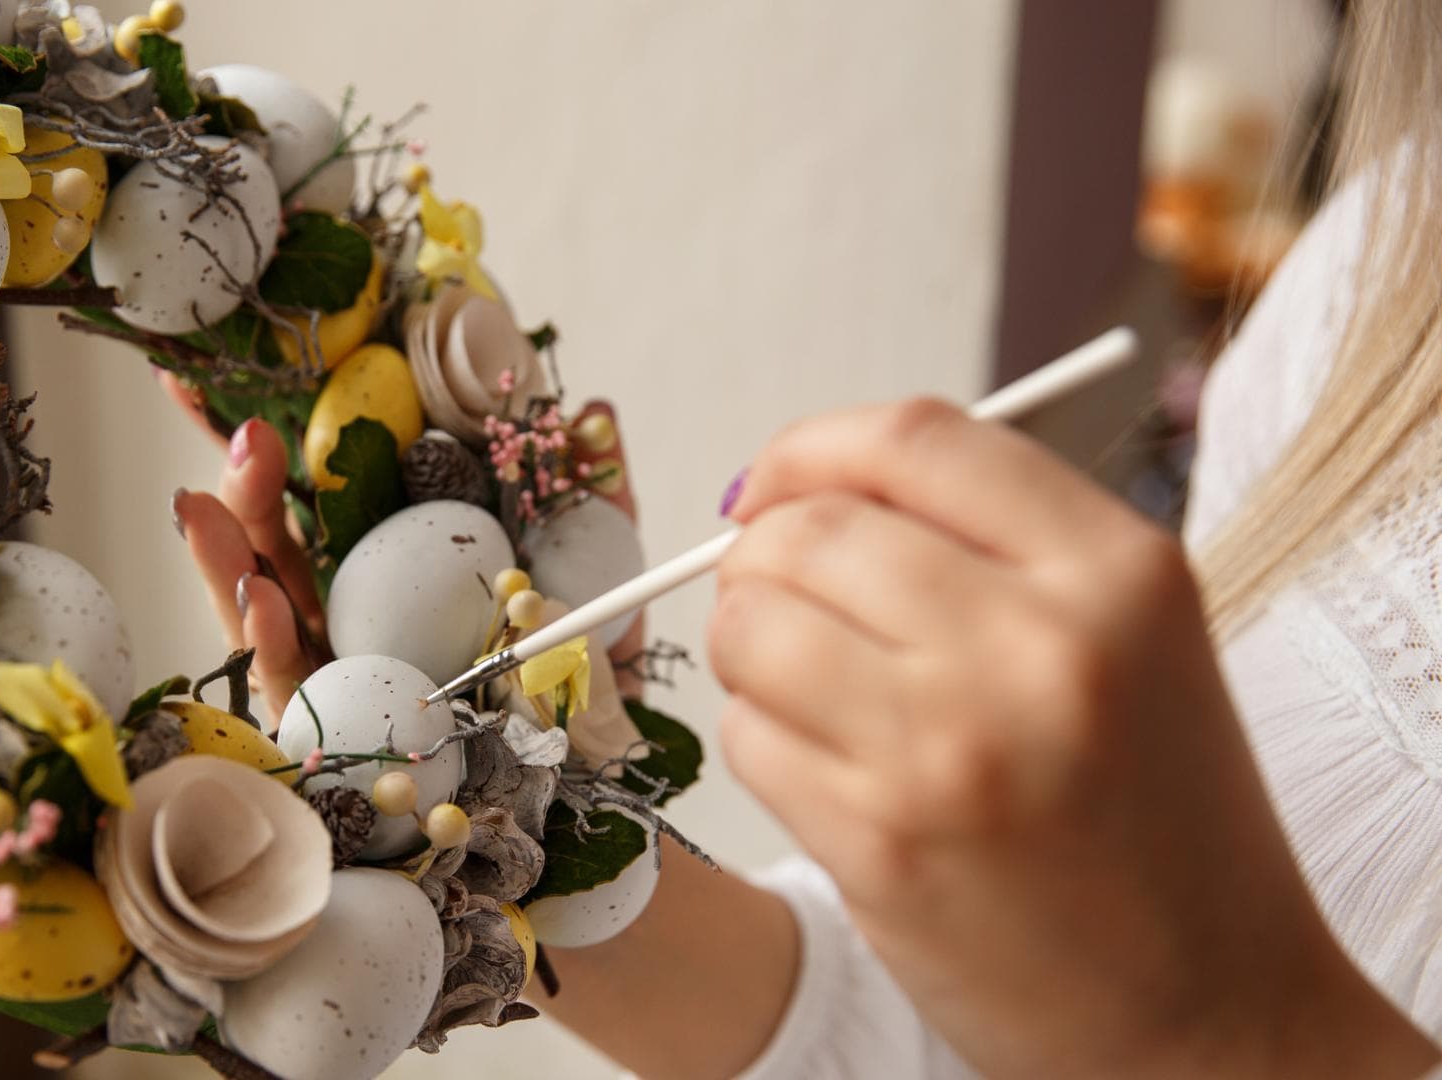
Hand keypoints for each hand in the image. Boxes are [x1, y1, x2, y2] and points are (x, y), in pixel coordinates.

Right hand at [165, 380, 649, 721]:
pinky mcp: (325, 737)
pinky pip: (290, 685)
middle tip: (242, 431)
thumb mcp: (596, 573)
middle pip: (273, 548)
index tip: (209, 385)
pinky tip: (261, 598)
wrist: (588, 787)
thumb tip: (598, 411)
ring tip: (200, 504)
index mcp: (384, 574)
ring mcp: (328, 675)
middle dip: (246, 488)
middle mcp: (341, 619)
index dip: (268, 446)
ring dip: (227, 558)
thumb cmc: (575, 678)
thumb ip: (592, 499)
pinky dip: (270, 641)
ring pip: (256, 612)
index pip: (311, 499)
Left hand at [707, 399, 1435, 1077]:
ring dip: (751, 647)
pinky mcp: (882, 843)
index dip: (812, 450)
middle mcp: (1039, 645)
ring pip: (752, 625)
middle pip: (809, 529)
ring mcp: (952, 748)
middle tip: (783, 602)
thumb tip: (797, 491)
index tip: (776, 486)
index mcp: (1118, 572)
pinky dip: (763, 739)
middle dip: (763, 558)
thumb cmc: (1157, 815)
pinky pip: (748, 735)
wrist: (1211, 1010)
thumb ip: (986, 542)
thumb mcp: (1130, 637)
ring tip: (809, 689)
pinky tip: (832, 772)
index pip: (913, 439)